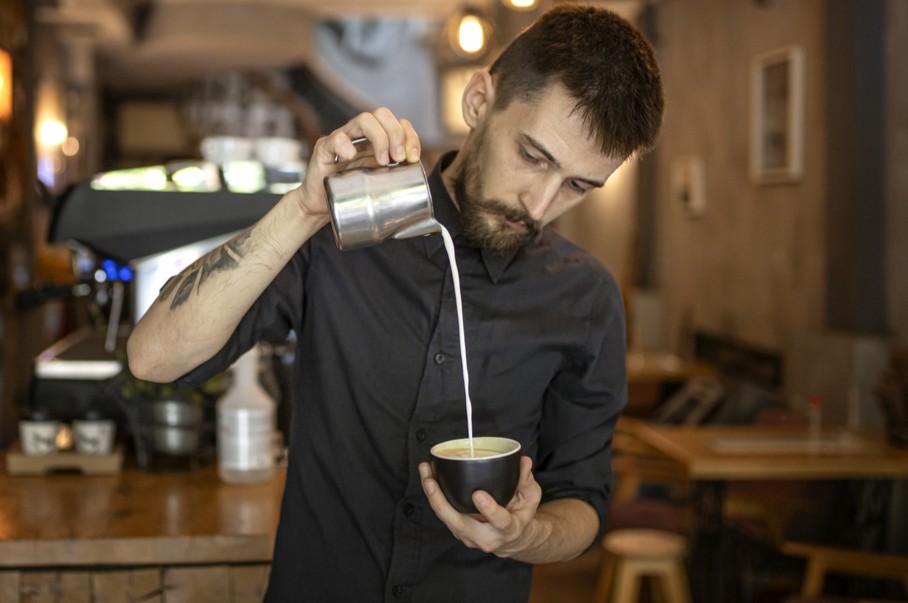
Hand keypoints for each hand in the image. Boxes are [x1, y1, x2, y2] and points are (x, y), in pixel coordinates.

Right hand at [294, 108, 420, 218]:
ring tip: (383, 162)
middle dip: (397, 134)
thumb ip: (396, 174)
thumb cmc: (351, 193)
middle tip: (399, 159)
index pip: (398, 123)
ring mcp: (342, 139)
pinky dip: (346, 146)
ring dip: (380, 138)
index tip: (414, 158)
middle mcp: (359, 135)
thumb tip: (418, 173)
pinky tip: (351, 159)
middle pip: (382, 114)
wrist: (321, 205)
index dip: (410, 136)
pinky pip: (336, 139)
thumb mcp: (379, 182)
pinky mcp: (324, 149)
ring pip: (364, 120)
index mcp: (375, 140)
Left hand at [419, 456, 543, 557]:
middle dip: (441, 504)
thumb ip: (526, 481)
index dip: (489, 509)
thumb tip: (525, 461)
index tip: (479, 494)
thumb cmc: (522, 514)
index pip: (500, 521)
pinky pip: (444, 514)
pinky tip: (428, 476)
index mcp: (508, 529)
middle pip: (460, 525)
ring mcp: (469, 537)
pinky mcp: (458, 531)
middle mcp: (486, 538)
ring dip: (432, 496)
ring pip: (447, 520)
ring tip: (426, 472)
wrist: (513, 539)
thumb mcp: (531, 498)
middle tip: (431, 481)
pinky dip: (434, 496)